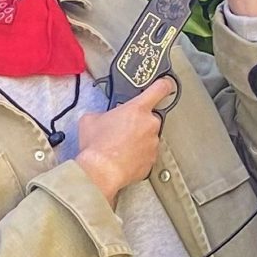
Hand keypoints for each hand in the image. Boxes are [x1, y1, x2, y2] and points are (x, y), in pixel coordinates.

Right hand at [75, 78, 175, 202]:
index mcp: (137, 109)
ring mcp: (153, 143)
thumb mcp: (90, 120)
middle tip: (122, 129)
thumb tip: (102, 117)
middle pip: (149, 118)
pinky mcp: (151, 160)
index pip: (159, 89)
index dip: (163, 84)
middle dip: (138, 122)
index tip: (166, 84)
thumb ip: (102, 113)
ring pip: (148, 137)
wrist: (101, 171)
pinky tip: (123, 158)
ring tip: (120, 147)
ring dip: (138, 140)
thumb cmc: (97, 146)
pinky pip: (146, 154)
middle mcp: (150, 124)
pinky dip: (137, 155)